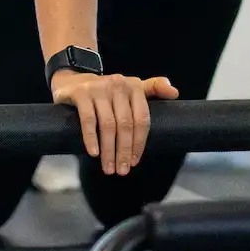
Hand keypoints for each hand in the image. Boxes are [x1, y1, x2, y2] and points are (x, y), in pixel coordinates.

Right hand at [51, 70, 178, 175]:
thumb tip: (175, 93)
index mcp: (135, 86)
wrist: (74, 80)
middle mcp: (119, 85)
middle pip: (126, 124)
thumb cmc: (107, 91)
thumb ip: (153, 89)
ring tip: (108, 168)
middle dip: (124, 151)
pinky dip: (91, 139)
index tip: (134, 161)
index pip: (142, 119)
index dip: (139, 143)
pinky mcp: (81, 93)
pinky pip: (88, 120)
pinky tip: (94, 154)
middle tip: (121, 170)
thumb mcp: (131, 88)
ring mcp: (99, 88)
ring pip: (108, 125)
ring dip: (109, 150)